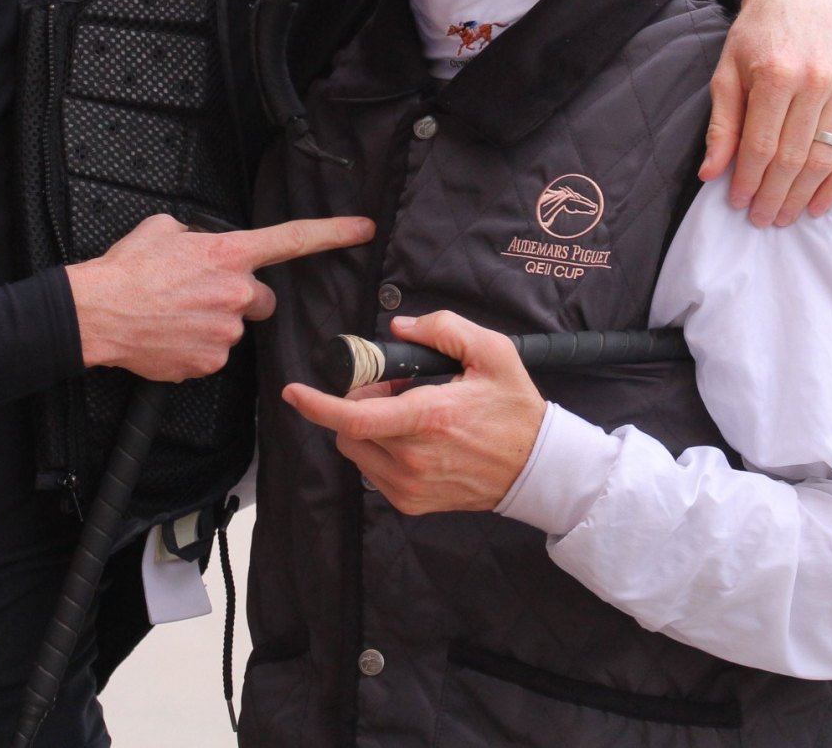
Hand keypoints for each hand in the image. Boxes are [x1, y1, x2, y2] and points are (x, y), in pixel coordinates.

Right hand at [68, 213, 373, 381]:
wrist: (96, 313)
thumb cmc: (125, 271)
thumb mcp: (163, 230)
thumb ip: (198, 236)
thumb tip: (204, 245)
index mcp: (228, 255)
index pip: (292, 239)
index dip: (332, 233)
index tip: (363, 229)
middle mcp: (235, 293)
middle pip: (262, 298)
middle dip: (241, 297)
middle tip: (203, 294)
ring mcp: (225, 332)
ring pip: (234, 327)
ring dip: (213, 321)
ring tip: (175, 313)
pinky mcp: (209, 362)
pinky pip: (213, 354)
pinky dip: (196, 346)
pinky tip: (170, 335)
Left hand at [282, 311, 545, 514]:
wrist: (537, 468)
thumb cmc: (514, 408)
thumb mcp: (492, 353)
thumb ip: (443, 328)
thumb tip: (399, 328)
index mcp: (429, 419)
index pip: (355, 418)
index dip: (317, 404)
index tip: (294, 391)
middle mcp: (414, 458)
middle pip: (350, 429)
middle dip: (358, 404)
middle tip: (394, 390)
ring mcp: (411, 486)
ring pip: (356, 451)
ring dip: (367, 428)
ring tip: (408, 414)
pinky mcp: (411, 503)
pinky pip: (372, 470)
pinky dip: (379, 450)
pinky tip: (413, 439)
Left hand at [699, 0, 831, 226]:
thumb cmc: (754, 36)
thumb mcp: (726, 71)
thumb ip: (721, 123)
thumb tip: (710, 173)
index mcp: (776, 74)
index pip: (761, 145)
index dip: (747, 180)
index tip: (736, 204)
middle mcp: (814, 82)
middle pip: (794, 158)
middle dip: (773, 196)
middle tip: (759, 220)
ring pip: (825, 160)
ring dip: (803, 197)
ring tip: (784, 217)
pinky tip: (818, 205)